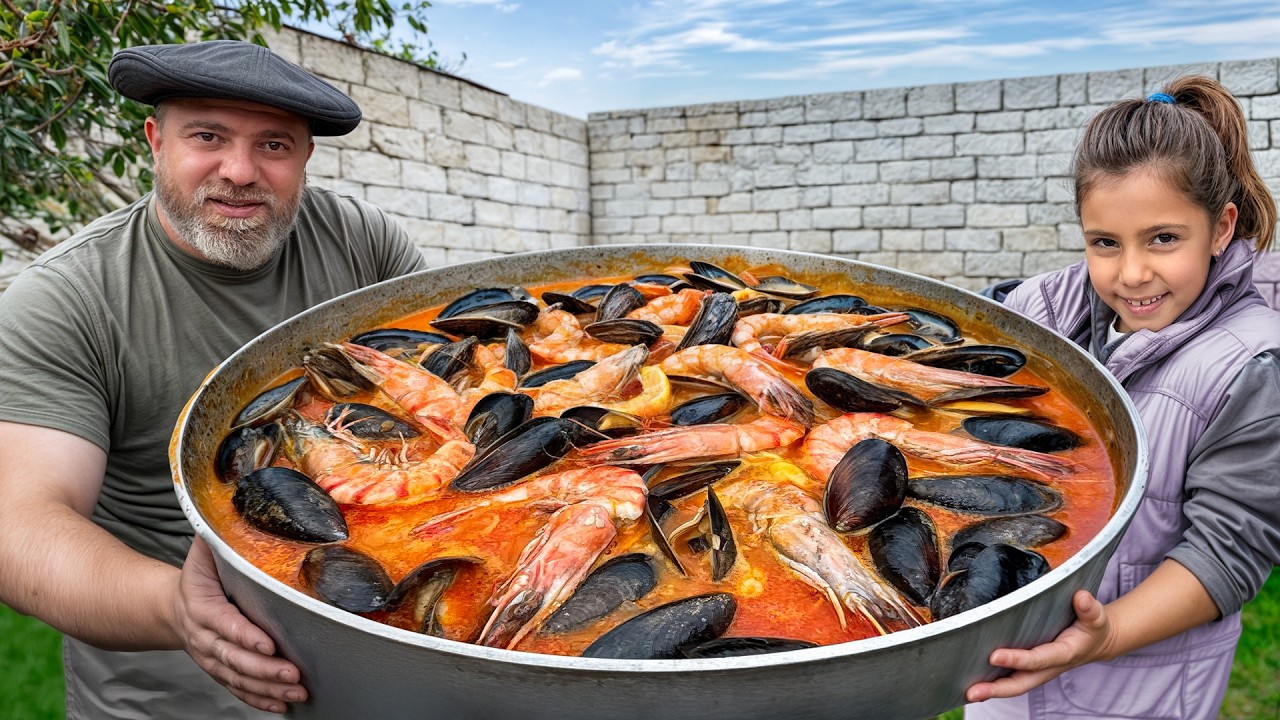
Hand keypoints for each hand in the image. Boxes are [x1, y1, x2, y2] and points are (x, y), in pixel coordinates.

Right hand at [174, 536, 307, 713]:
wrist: (171, 607)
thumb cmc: (198, 576)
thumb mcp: (202, 553)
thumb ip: (217, 537)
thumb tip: (237, 507)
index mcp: (202, 607)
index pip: (225, 624)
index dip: (245, 635)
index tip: (269, 643)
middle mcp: (205, 637)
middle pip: (234, 657)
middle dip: (265, 668)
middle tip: (293, 672)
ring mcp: (212, 658)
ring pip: (238, 677)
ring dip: (267, 687)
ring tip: (296, 691)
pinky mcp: (220, 670)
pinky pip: (237, 689)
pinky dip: (258, 699)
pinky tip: (280, 705)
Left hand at [965, 589, 1114, 702]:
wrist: (1096, 642)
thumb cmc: (1092, 627)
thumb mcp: (1096, 617)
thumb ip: (1090, 609)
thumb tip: (1081, 597)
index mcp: (1064, 654)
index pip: (1038, 659)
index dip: (1018, 660)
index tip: (994, 656)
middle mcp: (1048, 667)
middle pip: (1021, 683)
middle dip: (996, 689)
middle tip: (972, 691)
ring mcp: (1037, 670)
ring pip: (1013, 684)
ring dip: (991, 690)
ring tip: (967, 692)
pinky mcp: (1029, 668)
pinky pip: (1010, 677)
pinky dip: (992, 682)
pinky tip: (972, 681)